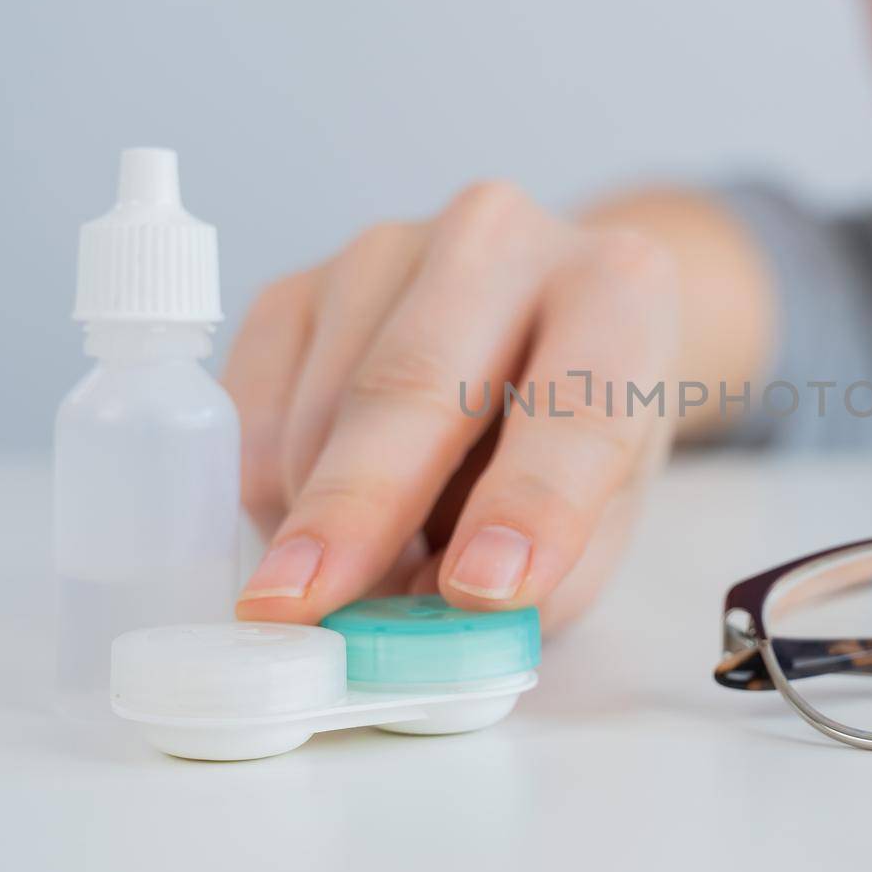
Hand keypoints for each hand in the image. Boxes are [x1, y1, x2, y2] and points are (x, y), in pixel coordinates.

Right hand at [223, 181, 680, 631]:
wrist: (546, 319)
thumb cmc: (580, 425)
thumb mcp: (610, 506)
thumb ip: (547, 576)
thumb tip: (426, 632)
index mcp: (616, 290)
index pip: (577, 405)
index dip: (532, 504)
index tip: (484, 590)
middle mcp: (499, 239)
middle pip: (416, 381)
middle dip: (360, 505)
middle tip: (308, 604)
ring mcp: (385, 249)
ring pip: (323, 405)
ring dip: (323, 522)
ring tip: (366, 581)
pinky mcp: (298, 284)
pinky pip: (254, 406)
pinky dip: (273, 490)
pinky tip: (316, 518)